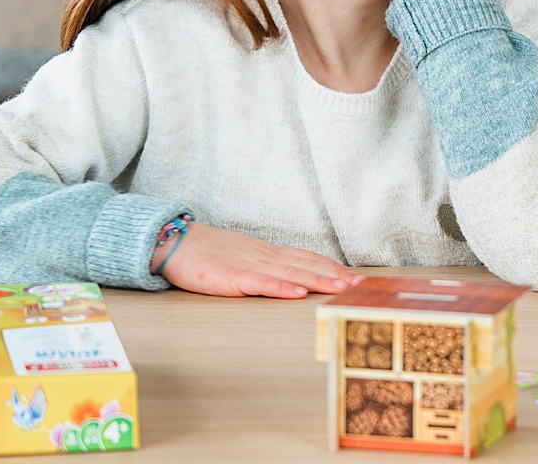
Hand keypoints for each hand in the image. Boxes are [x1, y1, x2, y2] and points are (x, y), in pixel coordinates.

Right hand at [159, 223, 359, 298]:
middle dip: (336, 275)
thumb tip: (288, 275)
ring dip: (319, 281)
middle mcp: (266, 257)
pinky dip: (282, 288)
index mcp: (269, 253)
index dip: (332, 267)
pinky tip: (298, 293)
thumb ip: (265, 265)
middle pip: (307, 265)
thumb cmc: (208, 253)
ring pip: (291, 273)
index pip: (308, 258)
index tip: (354, 276)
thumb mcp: (243, 256)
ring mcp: (250, 266)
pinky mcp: (232, 278)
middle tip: (360, 286)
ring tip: (341, 289)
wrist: (176, 243)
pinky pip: (262, 283)